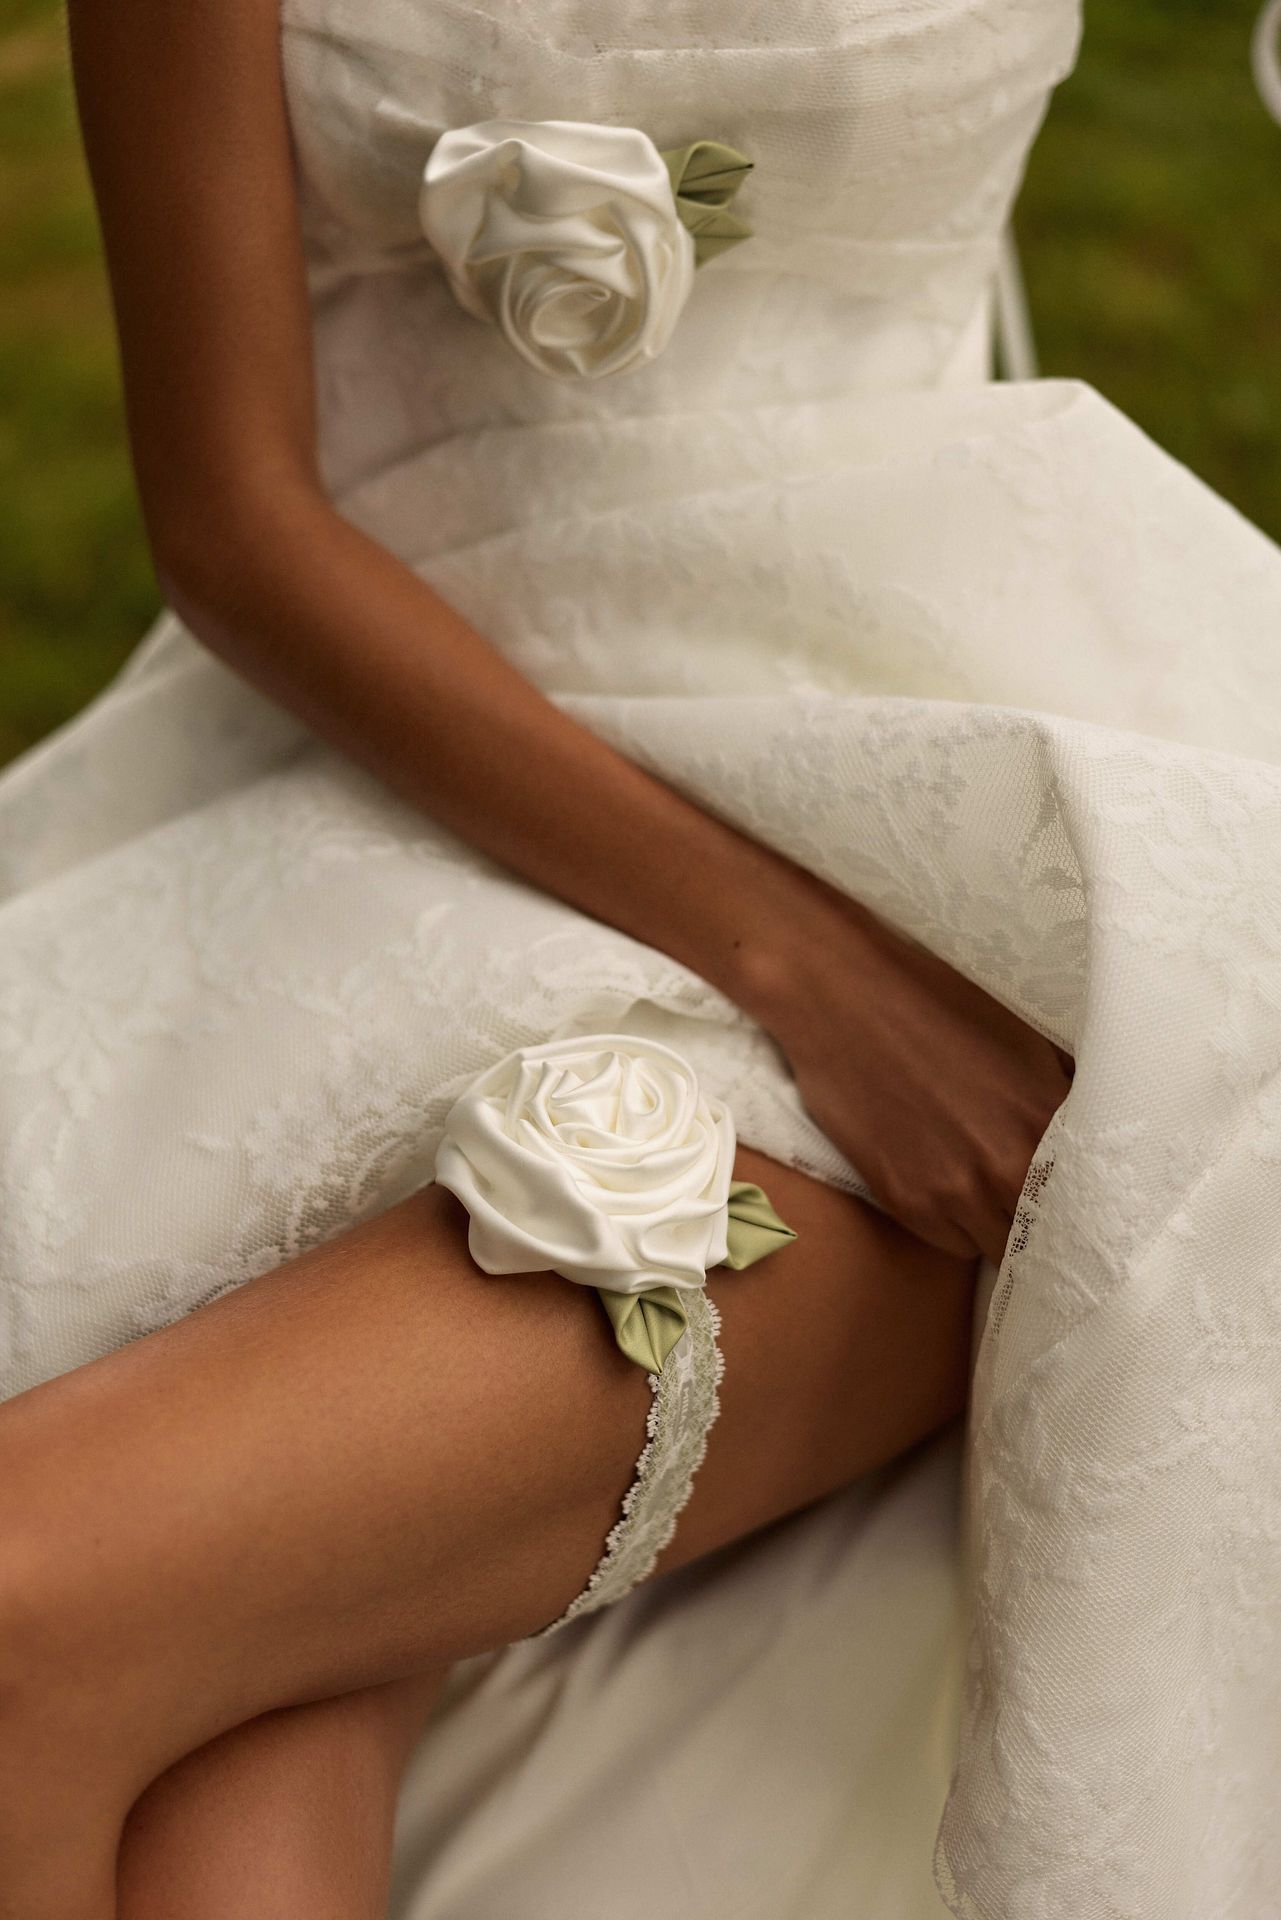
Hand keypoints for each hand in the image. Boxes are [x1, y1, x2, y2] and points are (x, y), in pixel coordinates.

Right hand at [739, 878, 1073, 1267]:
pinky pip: (953, 1244)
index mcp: (1047, 1120)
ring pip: (1000, 1246)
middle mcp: (1007, 1165)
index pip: (1093, 1199)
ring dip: (1002, 1229)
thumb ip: (1063, 1092)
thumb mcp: (1022, 1037)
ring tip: (991, 1198)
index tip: (1088, 1206)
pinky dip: (958, 1227)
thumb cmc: (934, 1001)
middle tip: (1041, 1208)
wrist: (841, 995)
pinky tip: (949, 1189)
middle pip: (1049, 1235)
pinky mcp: (904, 1200)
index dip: (1091, 1207)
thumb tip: (1099, 1122)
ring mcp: (953, 1190)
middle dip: (1049, 1225)